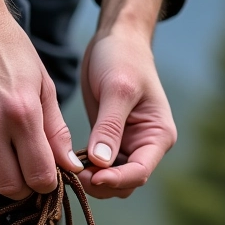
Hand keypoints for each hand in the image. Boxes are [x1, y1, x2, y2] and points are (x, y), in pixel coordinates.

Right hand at [0, 0, 81, 198]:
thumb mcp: (43, 87)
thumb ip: (56, 131)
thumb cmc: (12, 51)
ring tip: (10, 156)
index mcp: (22, 113)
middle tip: (31, 173)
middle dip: (25, 188)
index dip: (48, 183)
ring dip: (0, 175)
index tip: (50, 176)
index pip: (38, 174)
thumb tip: (70, 166)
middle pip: (9, 186)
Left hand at [80, 0, 176, 198]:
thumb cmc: (123, 59)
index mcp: (158, 136)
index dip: (116, 180)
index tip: (90, 177)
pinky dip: (85, 168)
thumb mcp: (117, 90)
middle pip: (125, 183)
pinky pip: (98, 167)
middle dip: (101, 183)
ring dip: (91, 179)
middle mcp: (145, 146)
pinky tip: (66, 162)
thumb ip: (109, 127)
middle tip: (73, 174)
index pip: (140, 172)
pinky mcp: (109, 142)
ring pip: (110, 179)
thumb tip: (101, 163)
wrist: (116, 40)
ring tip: (67, 169)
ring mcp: (127, 146)